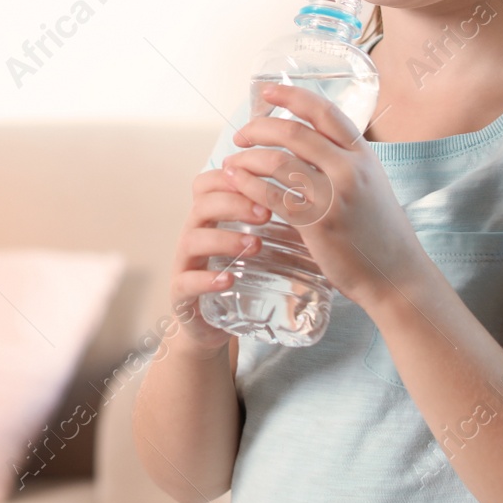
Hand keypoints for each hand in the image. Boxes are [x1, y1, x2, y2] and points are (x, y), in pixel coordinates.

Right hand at [165, 162, 275, 357]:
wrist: (211, 324)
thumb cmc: (239, 277)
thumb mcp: (255, 245)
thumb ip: (277, 225)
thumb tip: (321, 202)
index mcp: (209, 218)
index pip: (207, 184)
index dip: (230, 178)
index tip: (263, 181)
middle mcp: (193, 234)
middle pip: (202, 204)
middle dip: (234, 204)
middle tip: (267, 214)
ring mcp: (184, 264)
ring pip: (192, 239)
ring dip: (225, 239)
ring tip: (254, 245)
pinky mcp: (181, 295)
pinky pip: (186, 282)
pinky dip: (207, 279)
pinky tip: (229, 280)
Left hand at [220, 83, 423, 310]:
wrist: (396, 275)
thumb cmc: (381, 233)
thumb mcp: (371, 184)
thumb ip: (344, 161)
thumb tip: (311, 142)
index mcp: (363, 154)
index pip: (324, 111)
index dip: (292, 96)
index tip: (267, 91)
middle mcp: (350, 168)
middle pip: (292, 132)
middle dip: (258, 128)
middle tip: (241, 135)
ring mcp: (334, 195)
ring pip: (277, 161)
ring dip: (247, 159)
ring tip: (233, 163)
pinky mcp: (317, 222)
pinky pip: (273, 195)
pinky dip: (249, 185)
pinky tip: (237, 183)